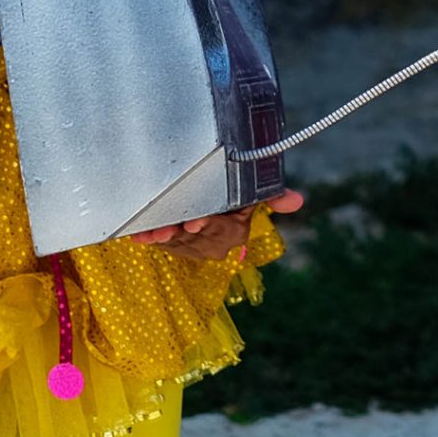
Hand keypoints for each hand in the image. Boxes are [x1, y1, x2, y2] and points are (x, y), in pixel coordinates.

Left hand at [130, 187, 305, 259]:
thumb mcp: (253, 190)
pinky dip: (149, 236)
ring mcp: (193, 246)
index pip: (222, 229)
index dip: (208, 225)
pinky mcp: (173, 245)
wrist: (215, 194)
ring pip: (176, 241)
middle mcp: (216, 244)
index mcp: (236, 230)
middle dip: (179, 231)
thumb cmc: (237, 190)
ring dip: (162, 235)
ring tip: (150, 230)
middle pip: (195, 236)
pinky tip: (138, 234)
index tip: (196, 221)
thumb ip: (272, 195)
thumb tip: (299, 201)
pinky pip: (161, 242)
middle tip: (166, 227)